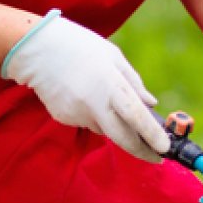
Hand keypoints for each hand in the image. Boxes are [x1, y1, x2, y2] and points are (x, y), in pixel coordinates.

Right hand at [1, 12, 170, 161]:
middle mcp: (93, 103)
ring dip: (112, 121)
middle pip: (122, 137)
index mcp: (110, 84)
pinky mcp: (63, 118)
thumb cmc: (80, 47)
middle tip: (156, 156)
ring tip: (99, 91)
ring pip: (104, 128)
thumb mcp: (113, 56)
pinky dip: (92, 113)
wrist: (37, 48)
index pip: (136, 116)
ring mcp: (76, 113)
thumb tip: (151, 104)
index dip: (152, 135)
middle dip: (141, 150)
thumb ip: (134, 83)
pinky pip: (87, 121)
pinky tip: (82, 92)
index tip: (165, 149)